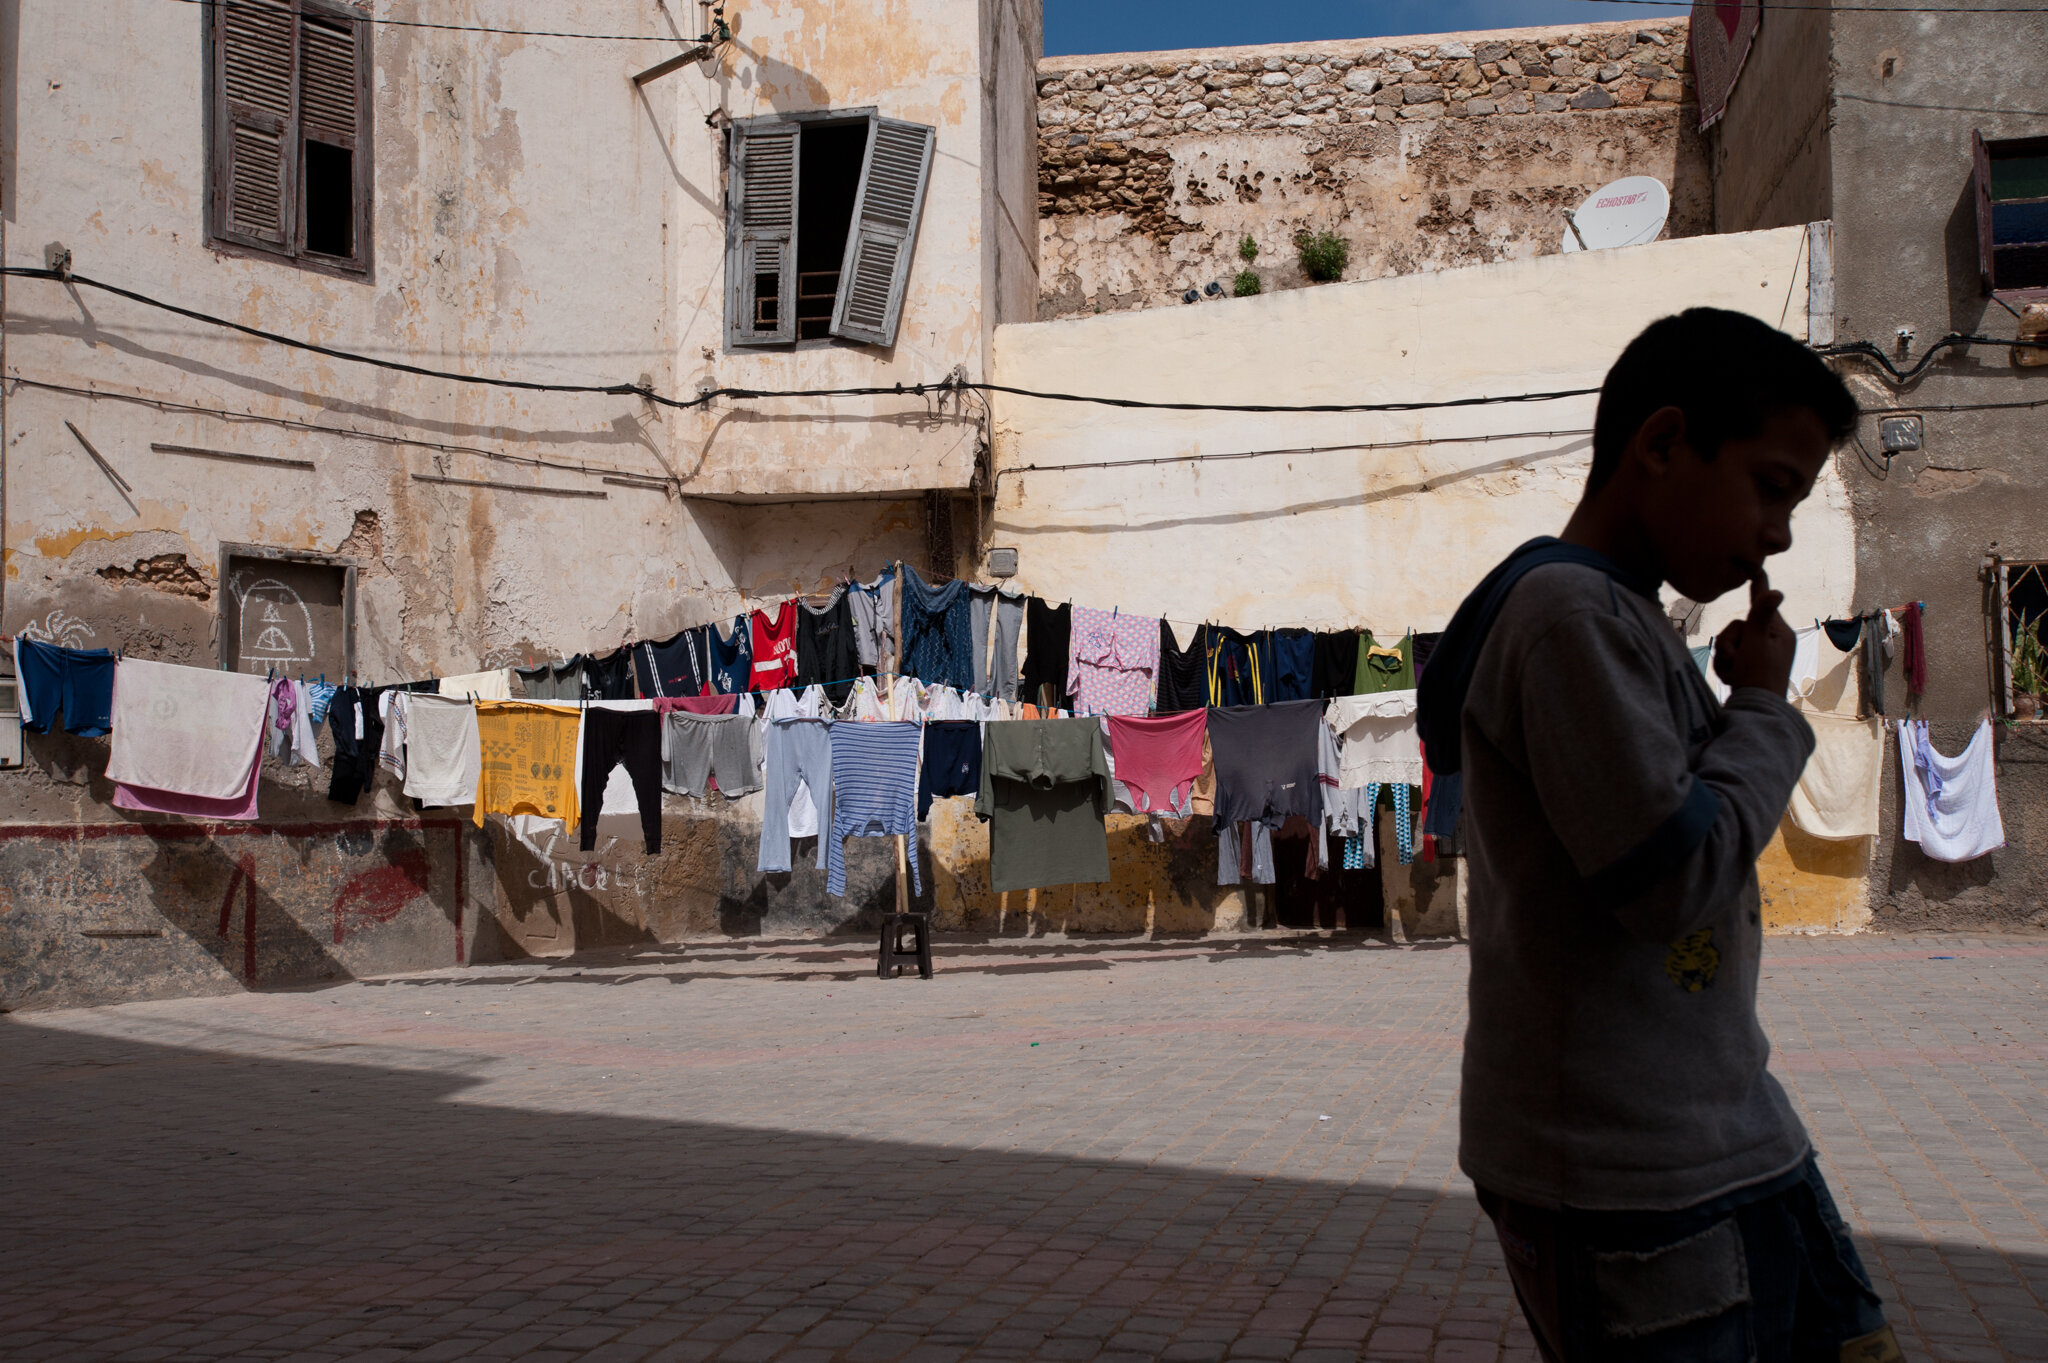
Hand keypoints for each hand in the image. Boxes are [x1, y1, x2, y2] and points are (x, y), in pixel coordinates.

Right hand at [1714, 571, 1795, 694]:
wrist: (1755, 711)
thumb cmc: (1758, 676)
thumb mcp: (1757, 643)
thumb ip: (1760, 615)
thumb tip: (1776, 590)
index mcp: (1780, 632)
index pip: (1765, 602)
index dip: (1758, 586)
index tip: (1757, 569)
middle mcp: (1773, 641)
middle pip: (1739, 626)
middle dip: (1730, 642)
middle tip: (1734, 658)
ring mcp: (1761, 654)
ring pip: (1731, 641)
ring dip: (1726, 656)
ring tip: (1733, 672)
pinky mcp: (1750, 666)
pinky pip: (1730, 656)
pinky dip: (1726, 666)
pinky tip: (1731, 678)